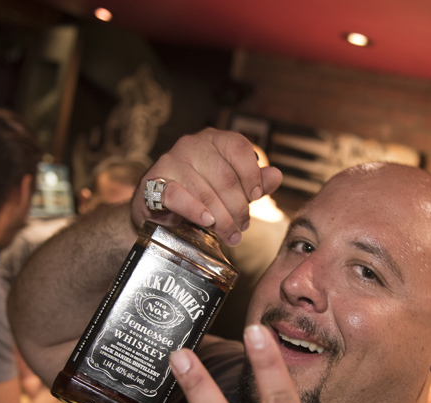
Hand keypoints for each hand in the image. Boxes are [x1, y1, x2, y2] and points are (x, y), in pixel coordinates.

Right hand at [131, 128, 282, 245]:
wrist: (160, 209)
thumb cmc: (200, 194)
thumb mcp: (231, 188)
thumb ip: (255, 182)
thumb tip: (276, 175)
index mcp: (214, 139)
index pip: (239, 148)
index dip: (252, 176)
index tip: (256, 198)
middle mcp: (191, 144)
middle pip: (225, 177)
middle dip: (238, 208)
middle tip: (242, 227)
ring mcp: (171, 160)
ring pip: (205, 191)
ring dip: (222, 219)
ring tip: (230, 235)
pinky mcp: (154, 182)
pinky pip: (177, 196)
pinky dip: (194, 210)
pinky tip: (206, 221)